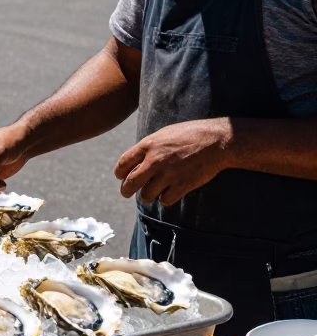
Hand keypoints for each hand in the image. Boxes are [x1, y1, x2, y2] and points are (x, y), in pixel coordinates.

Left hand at [114, 118, 232, 206]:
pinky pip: (164, 200)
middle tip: (126, 192)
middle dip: (126, 190)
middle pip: (130, 184)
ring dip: (147, 195)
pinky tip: (168, 193)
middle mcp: (154, 161)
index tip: (120, 177)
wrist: (215, 141)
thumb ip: (149, 147)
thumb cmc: (190, 134)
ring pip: (146, 195)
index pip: (123, 164)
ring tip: (150, 193)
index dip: (120, 173)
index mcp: (148, 145)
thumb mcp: (164, 134)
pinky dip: (165, 198)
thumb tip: (136, 160)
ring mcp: (168, 174)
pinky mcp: (181, 186)